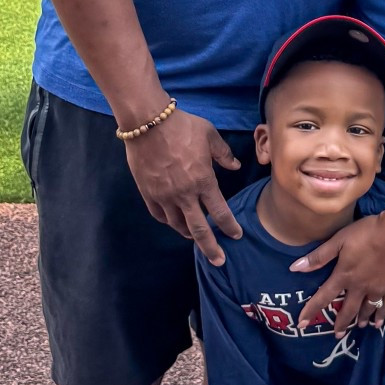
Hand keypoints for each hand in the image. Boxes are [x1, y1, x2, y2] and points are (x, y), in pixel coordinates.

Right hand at [124, 108, 240, 264]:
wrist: (147, 122)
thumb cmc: (182, 126)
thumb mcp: (209, 135)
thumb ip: (223, 154)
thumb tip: (236, 166)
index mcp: (203, 181)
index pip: (220, 212)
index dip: (229, 226)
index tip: (236, 235)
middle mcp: (184, 194)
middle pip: (199, 229)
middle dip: (210, 248)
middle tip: (219, 261)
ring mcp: (164, 195)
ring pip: (177, 224)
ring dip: (188, 234)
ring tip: (195, 240)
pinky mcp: (148, 192)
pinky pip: (159, 214)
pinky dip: (168, 221)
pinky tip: (173, 222)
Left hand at [291, 210, 384, 334]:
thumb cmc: (367, 233)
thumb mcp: (339, 240)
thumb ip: (319, 256)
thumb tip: (295, 268)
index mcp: (344, 276)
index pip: (323, 297)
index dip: (311, 310)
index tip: (302, 324)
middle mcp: (359, 287)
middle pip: (348, 310)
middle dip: (341, 323)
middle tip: (337, 335)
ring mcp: (377, 288)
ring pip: (367, 309)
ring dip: (361, 319)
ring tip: (359, 327)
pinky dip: (381, 315)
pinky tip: (379, 322)